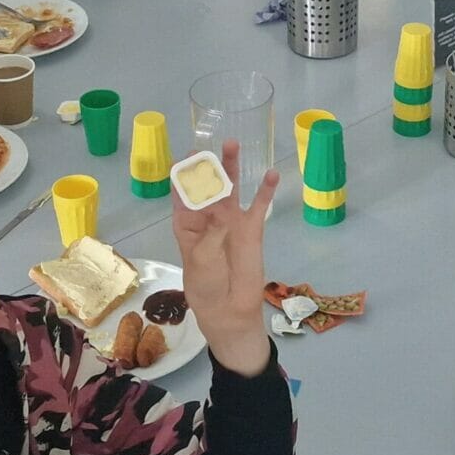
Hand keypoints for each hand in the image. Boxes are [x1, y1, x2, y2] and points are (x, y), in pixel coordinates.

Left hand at [172, 140, 278, 376]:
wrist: (230, 309)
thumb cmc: (206, 285)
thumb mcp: (201, 259)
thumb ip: (212, 233)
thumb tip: (223, 212)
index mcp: (186, 223)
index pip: (182, 193)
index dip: (182, 175)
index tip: (184, 157)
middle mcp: (207, 216)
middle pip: (206, 185)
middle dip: (206, 165)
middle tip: (206, 146)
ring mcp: (231, 220)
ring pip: (231, 188)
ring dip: (231, 167)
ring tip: (232, 144)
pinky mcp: (252, 229)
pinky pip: (260, 206)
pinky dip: (266, 190)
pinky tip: (272, 174)